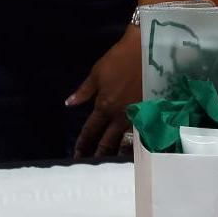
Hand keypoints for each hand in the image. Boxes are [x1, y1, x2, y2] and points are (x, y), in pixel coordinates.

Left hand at [67, 28, 141, 159]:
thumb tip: (69, 104)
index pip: (91, 130)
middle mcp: (119, 117)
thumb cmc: (119, 59)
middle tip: (91, 165)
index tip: (77, 154)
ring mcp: (135, 117)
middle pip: (107, 142)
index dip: (83, 143)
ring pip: (124, 142)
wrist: (146, 51)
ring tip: (112, 163)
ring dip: (117, 153)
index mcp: (104, 106)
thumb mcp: (96, 73)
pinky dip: (134, 144)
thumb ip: (83, 92)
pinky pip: (139, 135)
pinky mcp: (148, 114)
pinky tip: (132, 151)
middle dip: (98, 154)